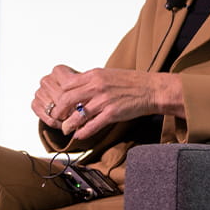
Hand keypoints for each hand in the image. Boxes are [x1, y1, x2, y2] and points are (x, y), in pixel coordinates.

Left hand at [33, 66, 183, 140]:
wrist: (152, 89)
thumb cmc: (131, 82)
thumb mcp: (107, 74)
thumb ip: (91, 81)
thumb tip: (75, 89)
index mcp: (94, 75)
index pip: (67, 85)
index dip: (59, 96)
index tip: (58, 104)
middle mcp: (97, 86)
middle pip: (67, 99)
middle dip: (58, 111)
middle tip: (56, 118)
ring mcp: (104, 100)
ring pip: (78, 114)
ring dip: (68, 124)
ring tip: (66, 129)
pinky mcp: (113, 113)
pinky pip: (93, 125)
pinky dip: (83, 132)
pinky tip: (79, 135)